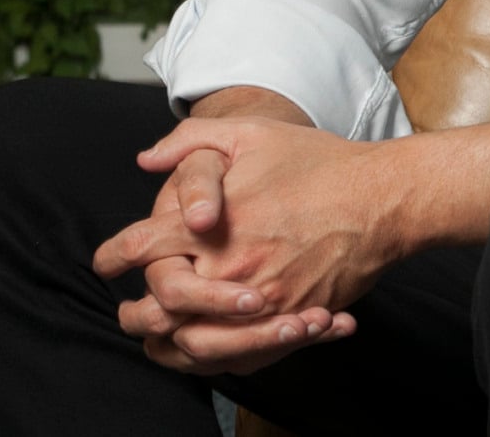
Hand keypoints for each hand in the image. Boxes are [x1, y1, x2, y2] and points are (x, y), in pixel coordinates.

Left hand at [94, 117, 398, 374]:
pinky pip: (239, 357)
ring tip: (161, 336)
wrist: (384, 199)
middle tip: (127, 312)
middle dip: (133, 313)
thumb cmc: (321, 163)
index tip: (106, 261)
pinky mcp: (289, 322)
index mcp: (210, 225)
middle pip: (157, 310)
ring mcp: (259, 302)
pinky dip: (215, 356)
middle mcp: (228, 269)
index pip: (140, 248)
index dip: (113, 256)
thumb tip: (145, 160)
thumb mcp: (254, 133)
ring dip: (168, 343)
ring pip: (193, 344)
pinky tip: (209, 345)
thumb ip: (192, 141)